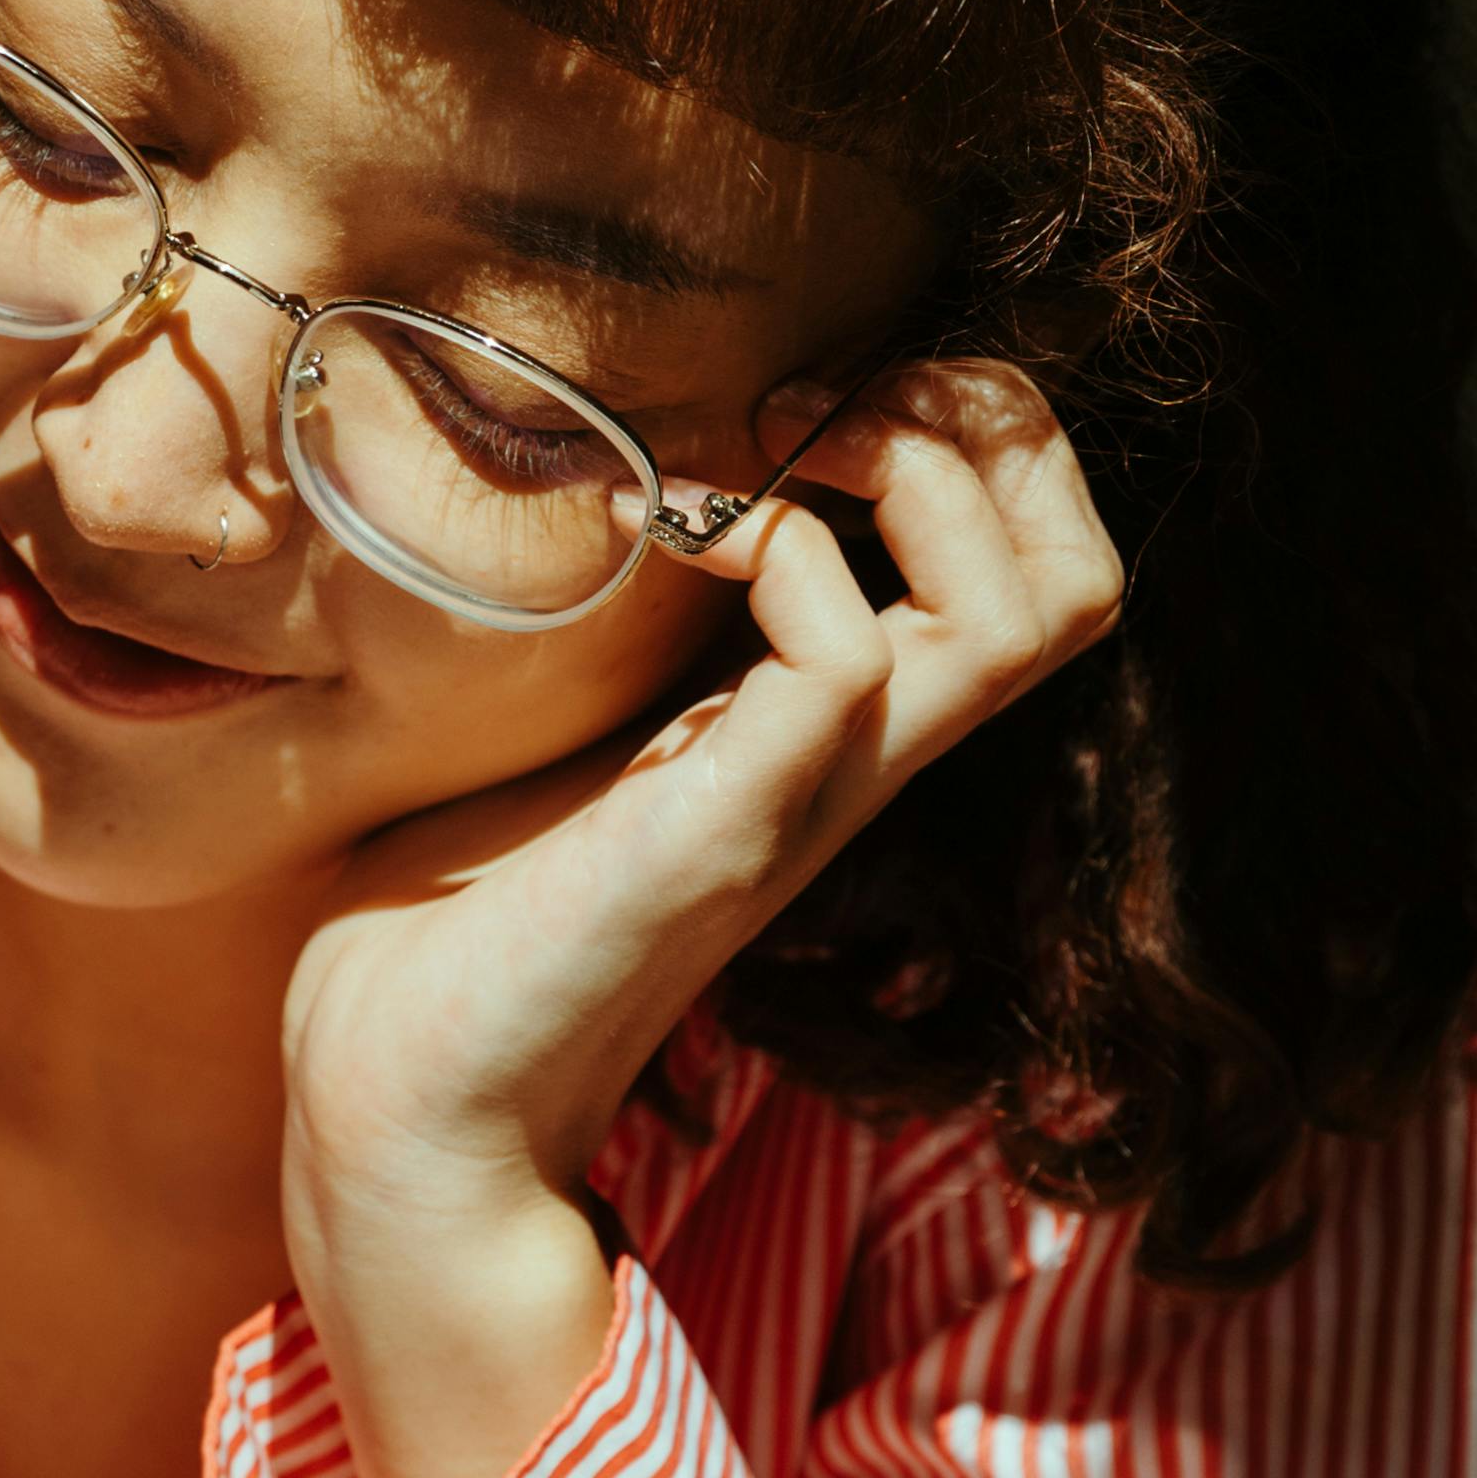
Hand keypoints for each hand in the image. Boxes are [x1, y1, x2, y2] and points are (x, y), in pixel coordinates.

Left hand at [281, 363, 1121, 1477]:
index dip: (979, 445)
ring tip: (774, 444)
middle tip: (820, 399)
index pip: (1042, 577)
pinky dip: (769, 544)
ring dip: (918, 468)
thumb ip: (638, 632)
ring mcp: (809, 792)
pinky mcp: (728, 822)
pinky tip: (656, 532)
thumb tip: (611, 487)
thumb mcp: (579, 724)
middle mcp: (857, 760)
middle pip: (1083, 581)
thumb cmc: (461, 907)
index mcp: (837, 731)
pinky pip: (847, 654)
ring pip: (1028, 611)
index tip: (812, 402)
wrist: (394, 1078)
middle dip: (991, 429)